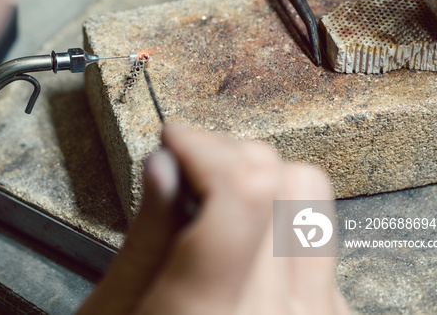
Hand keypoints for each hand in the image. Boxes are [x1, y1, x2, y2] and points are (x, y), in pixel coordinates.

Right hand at [79, 123, 349, 313]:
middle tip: (186, 163)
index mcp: (215, 314)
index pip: (245, 190)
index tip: (173, 139)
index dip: (204, 146)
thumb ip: (147, 236)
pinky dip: (279, 216)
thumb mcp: (116, 310)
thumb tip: (166, 163)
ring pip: (314, 201)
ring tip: (213, 194)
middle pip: (287, 181)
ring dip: (261, 179)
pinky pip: (320, 236)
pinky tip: (240, 235)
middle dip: (229, 153)